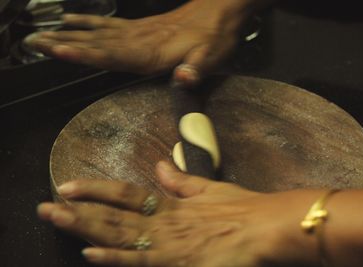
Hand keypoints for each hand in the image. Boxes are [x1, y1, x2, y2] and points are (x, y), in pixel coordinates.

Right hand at [27, 0, 249, 85]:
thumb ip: (196, 69)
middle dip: (64, 43)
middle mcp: (139, 40)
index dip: (87, 54)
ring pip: (96, 32)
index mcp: (153, 51)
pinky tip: (74, 19)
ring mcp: (137, 31)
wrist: (220, 11)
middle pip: (95, 42)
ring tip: (43, 34)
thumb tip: (183, 79)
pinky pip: (108, 23)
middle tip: (34, 42)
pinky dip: (87, 21)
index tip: (61, 50)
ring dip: (68, 33)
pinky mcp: (140, 27)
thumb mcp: (213, 56)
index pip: (113, 53)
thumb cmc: (216, 36)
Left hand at [37, 161, 318, 266]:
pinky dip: (115, 260)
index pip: (124, 193)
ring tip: (58, 224)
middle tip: (45, 208)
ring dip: (87, 232)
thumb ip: (180, 180)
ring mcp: (168, 246)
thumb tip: (158, 166)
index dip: (94, 189)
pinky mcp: (179, 265)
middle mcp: (163, 223)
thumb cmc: (242, 207)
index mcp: (170, 204)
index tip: (66, 185)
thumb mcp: (209, 188)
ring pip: (120, 239)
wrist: (266, 228)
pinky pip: (141, 264)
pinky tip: (90, 256)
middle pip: (113, 217)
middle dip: (78, 213)